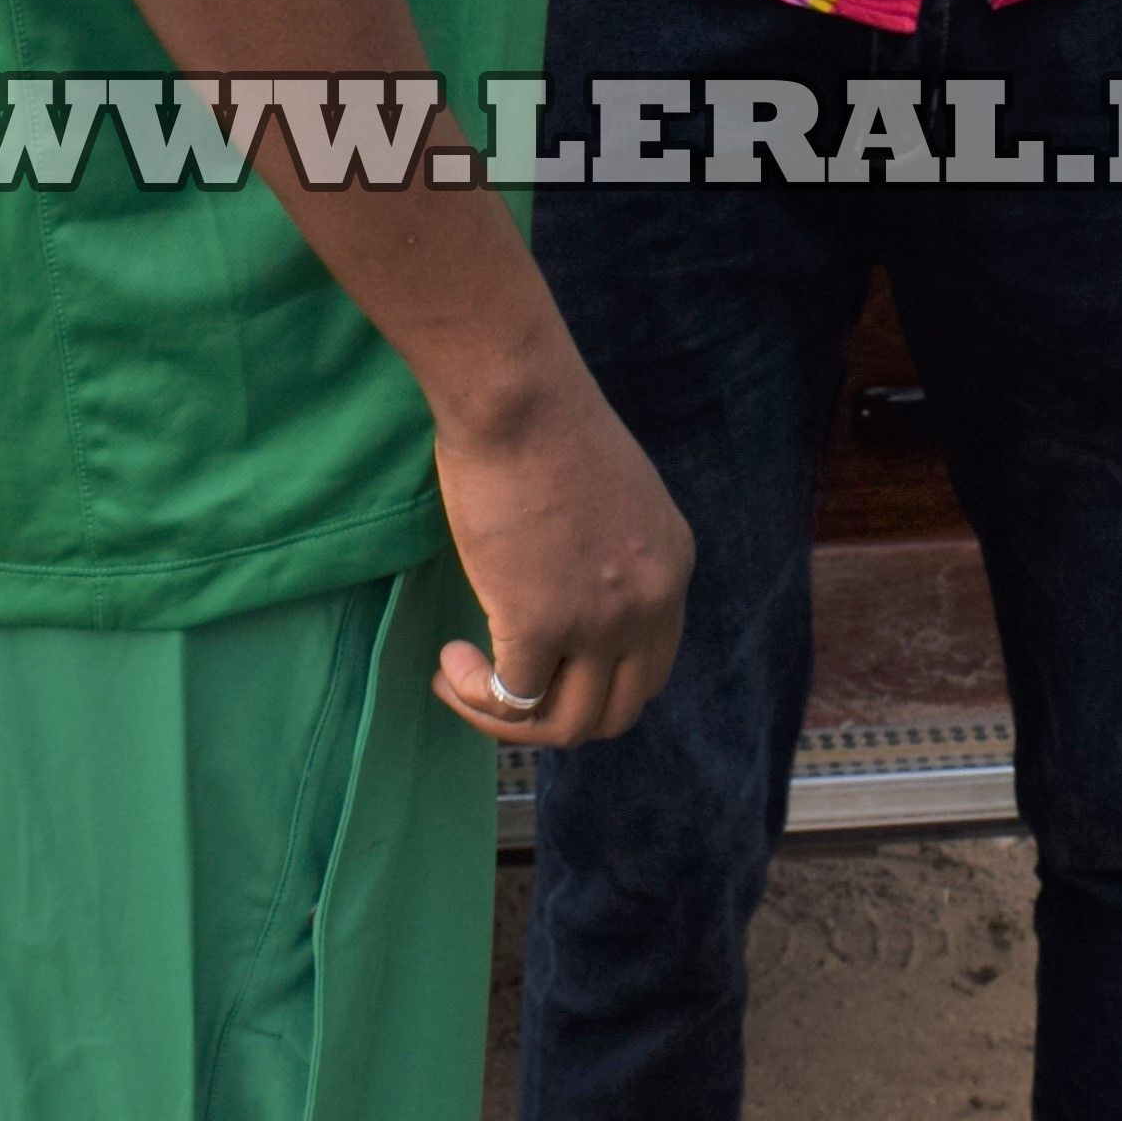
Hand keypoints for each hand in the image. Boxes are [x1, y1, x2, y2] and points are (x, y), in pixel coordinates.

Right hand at [428, 347, 693, 750]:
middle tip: (506, 688)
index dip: (594, 680)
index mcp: (671, 567)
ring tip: (464, 681)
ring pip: (567, 724)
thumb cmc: (543, 421)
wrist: (518, 396)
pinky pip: (512, 700)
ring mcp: (601, 620)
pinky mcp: (542, 624)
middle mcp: (650, 603)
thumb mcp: (614, 492)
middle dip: (559, 716)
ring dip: (510, 721)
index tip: (544, 662)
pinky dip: (476, 696)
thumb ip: (610, 549)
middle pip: (620, 710)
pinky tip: (450, 661)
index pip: (652, 665)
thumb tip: (566, 588)